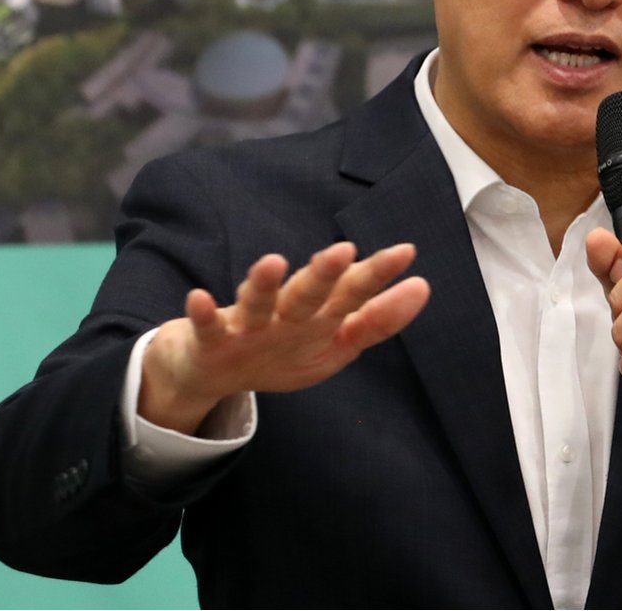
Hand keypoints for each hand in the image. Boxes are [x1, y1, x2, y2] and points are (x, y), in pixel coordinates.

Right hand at [139, 242, 428, 434]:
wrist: (211, 370)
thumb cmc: (282, 349)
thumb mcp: (335, 344)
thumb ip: (377, 320)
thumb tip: (422, 286)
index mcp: (318, 315)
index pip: (351, 292)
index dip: (376, 275)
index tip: (406, 252)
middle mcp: (285, 312)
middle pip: (307, 293)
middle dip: (324, 274)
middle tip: (344, 251)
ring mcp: (248, 323)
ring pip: (258, 302)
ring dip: (264, 283)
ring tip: (274, 261)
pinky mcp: (211, 339)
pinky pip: (208, 326)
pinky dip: (202, 314)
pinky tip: (199, 299)